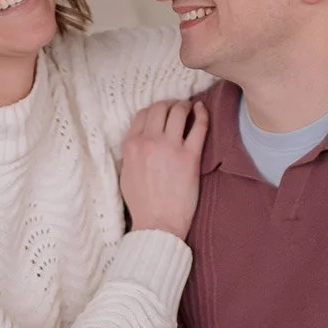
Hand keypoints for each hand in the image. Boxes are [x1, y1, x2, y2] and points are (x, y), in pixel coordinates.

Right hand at [120, 99, 208, 238]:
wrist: (157, 224)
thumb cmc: (141, 205)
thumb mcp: (125, 175)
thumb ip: (130, 154)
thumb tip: (138, 141)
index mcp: (131, 146)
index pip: (142, 115)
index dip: (153, 109)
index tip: (161, 112)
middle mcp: (149, 141)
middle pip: (159, 108)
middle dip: (169, 103)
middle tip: (177, 106)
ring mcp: (170, 147)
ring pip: (178, 111)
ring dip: (184, 105)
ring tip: (189, 107)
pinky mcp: (190, 157)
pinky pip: (199, 126)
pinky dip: (202, 113)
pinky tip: (202, 109)